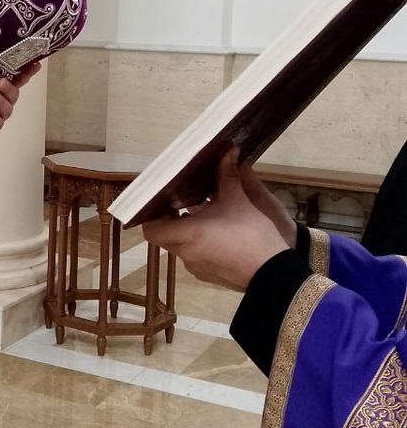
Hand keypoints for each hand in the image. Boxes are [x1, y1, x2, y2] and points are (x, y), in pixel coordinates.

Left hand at [142, 150, 289, 290]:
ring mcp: (197, 268)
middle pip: (165, 237)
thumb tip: (228, 151)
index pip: (151, 230)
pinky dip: (199, 245)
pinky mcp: (209, 276)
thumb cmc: (252, 235)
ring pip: (181, 247)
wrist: (276, 273)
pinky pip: (196, 258)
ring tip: (201, 215)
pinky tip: (216, 233)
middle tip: (180, 204)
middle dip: (171, 221)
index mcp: (187, 235)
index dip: (152, 217)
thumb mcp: (239, 200)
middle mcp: (186, 254)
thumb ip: (228, 175)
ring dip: (187, 232)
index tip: (161, 204)